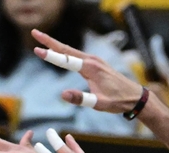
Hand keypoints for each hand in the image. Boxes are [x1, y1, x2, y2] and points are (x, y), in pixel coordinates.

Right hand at [31, 29, 145, 114]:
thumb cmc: (117, 101)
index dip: (50, 55)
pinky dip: (64, 52)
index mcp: (91, 68)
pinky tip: (59, 52)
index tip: (37, 50)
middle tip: (34, 32)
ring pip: (70, 51)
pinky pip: (76, 55)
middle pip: (66, 49)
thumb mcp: (99, 103)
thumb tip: (63, 95)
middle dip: (49, 41)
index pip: (66, 60)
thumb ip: (81, 98)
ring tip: (41, 40)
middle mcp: (91, 60)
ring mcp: (94, 60)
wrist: (134, 96)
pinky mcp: (95, 63)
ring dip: (55, 45)